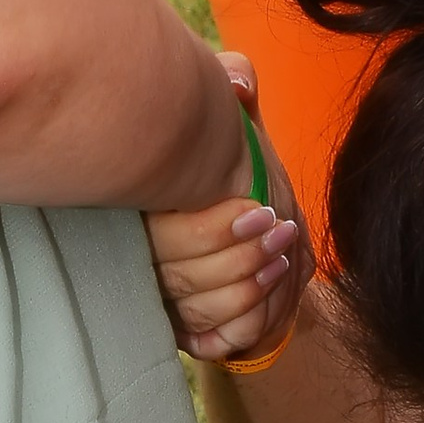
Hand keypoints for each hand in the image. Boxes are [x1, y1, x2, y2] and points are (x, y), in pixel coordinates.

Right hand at [145, 55, 311, 361]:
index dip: (215, 228)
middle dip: (241, 256)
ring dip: (250, 285)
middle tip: (281, 229)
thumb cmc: (225, 156)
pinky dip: (247, 322)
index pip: (168, 236)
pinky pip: (216, 340)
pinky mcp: (188, 331)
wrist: (240, 213)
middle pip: (184, 277)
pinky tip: (273, 286)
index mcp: (141, 215)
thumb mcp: (226, 113)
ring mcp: (164, 301)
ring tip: (282, 255)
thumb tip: (239, 83)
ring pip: (203, 309)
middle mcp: (144, 261)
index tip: (261, 208)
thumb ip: (232, 82)